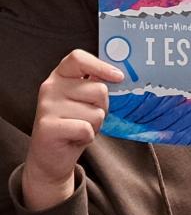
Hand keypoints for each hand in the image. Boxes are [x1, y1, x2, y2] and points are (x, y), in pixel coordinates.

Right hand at [23, 50, 123, 211]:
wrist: (51, 156)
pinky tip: (75, 137)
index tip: (118, 77)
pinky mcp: (48, 126)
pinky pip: (87, 128)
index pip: (78, 58)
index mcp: (60, 76)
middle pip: (98, 90)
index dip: (101, 66)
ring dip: (95, 124)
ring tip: (79, 127)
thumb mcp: (85, 101)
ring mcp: (47, 106)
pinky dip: (88, 137)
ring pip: (95, 112)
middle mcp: (50, 87)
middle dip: (102, 107)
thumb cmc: (73, 125)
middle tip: (88, 117)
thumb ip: (95, 86)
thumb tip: (119, 76)